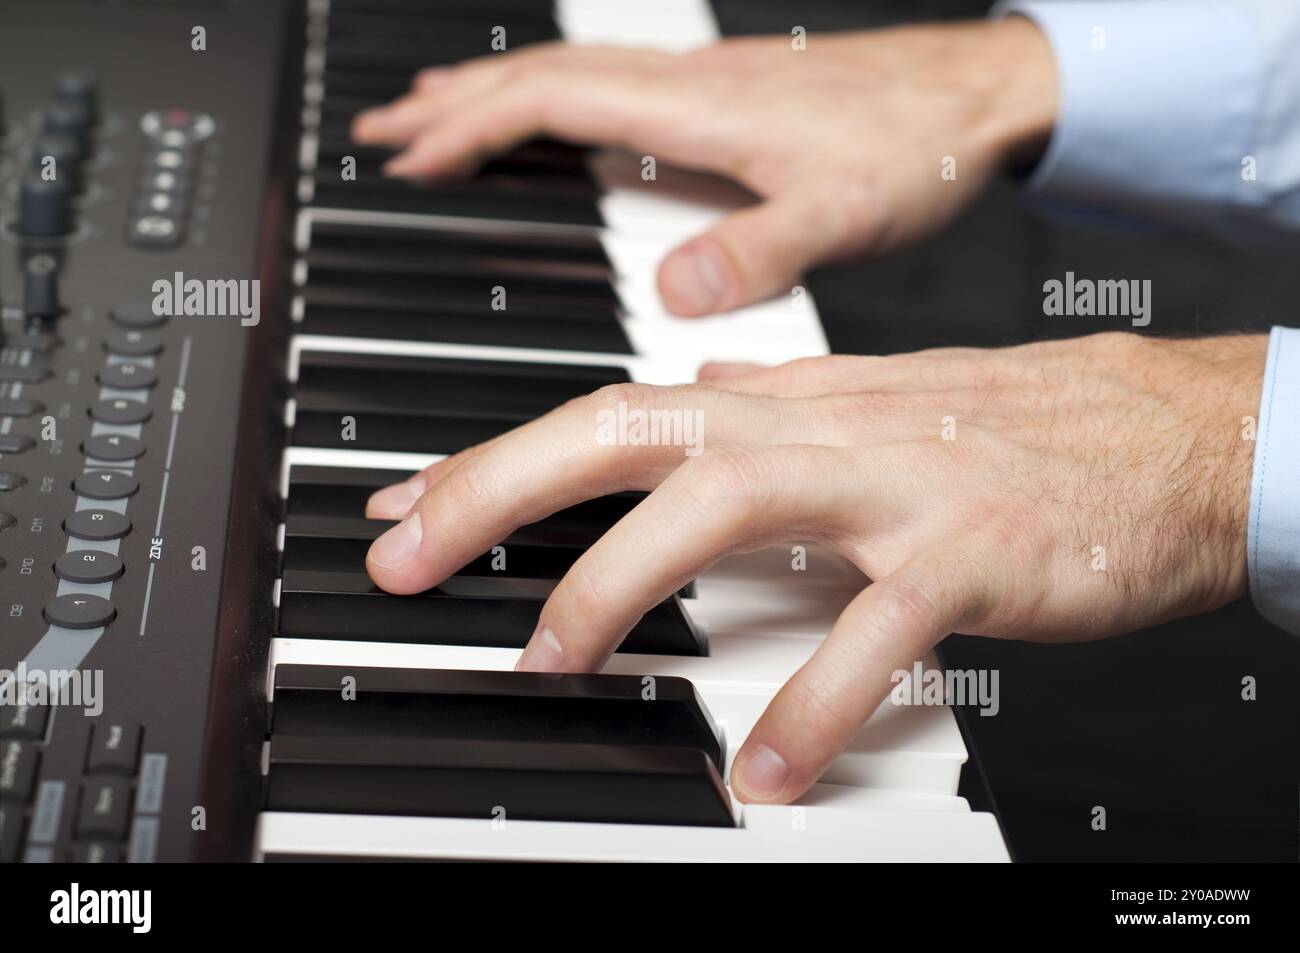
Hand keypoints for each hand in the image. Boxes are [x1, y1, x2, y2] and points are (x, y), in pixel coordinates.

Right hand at [351, 20, 1057, 315]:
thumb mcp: (843, 213)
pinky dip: (559, 104)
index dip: (472, 128)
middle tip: (387, 129)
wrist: (982, 93)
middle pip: (542, 76)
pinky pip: (614, 87)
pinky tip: (560, 134)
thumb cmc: (921, 144)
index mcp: (698, 109)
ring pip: (574, 75)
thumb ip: (760, 252)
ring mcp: (706, 88)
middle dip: (455, 103)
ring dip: (498, 95)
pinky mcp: (728, 101)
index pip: (552, 101)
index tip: (409, 157)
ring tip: (441, 120)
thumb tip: (674, 290)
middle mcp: (690, 87)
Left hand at [363, 333, 1265, 803]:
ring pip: (727, 500)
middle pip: (633, 429)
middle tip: (412, 558)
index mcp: (789, 402)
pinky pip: (875, 630)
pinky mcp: (968, 552)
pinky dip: (814, 701)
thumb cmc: (1006, 426)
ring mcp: (892, 484)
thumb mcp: (869, 402)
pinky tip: (765, 769)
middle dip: (505, 488)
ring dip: (622, 580)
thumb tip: (693, 375)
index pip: (614, 410)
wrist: (1161, 434)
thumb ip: (771, 400)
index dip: (502, 456)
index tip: (409, 504)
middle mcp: (821, 427)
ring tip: (554, 657)